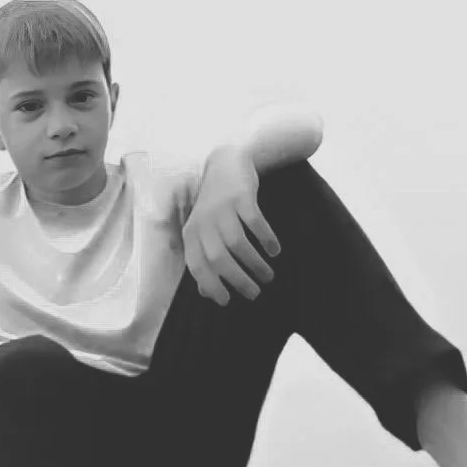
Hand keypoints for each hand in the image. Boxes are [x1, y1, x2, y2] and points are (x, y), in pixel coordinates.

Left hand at [183, 144, 281, 305]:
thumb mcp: (203, 232)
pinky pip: (255, 223)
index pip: (197, 267)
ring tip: (268, 275)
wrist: (226, 165)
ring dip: (254, 263)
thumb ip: (203, 259)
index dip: (211, 286)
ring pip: (237, 244)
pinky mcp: (240, 197)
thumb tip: (206, 294)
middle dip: (238, 280)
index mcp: (191, 234)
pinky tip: (275, 250)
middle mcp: (203, 222)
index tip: (227, 301)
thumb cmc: (215, 208)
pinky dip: (266, 239)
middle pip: (219, 259)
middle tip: (255, 293)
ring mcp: (221, 209)